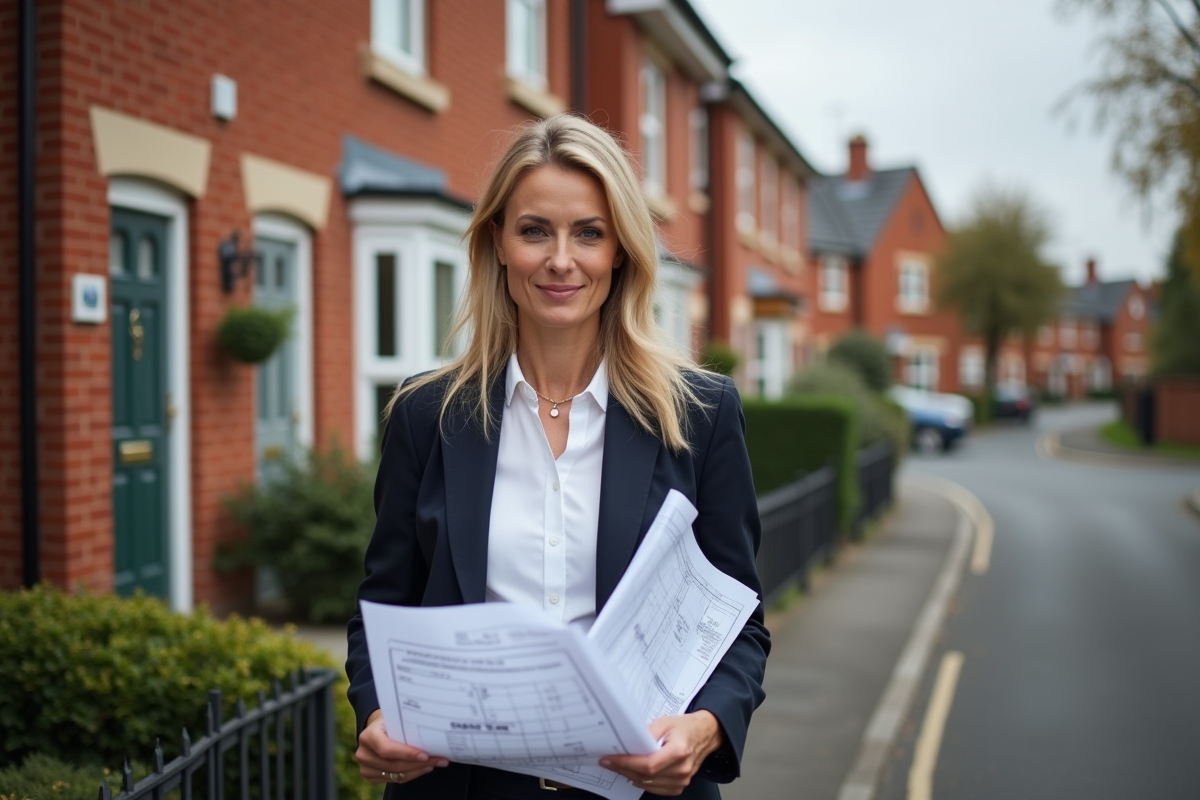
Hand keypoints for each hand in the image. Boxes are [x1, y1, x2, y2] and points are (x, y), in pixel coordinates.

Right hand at [355, 709, 449, 784]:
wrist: (378, 729)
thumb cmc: (390, 722)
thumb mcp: (396, 718)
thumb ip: (408, 725)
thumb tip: (433, 730)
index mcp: (368, 735)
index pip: (387, 749)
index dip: (407, 754)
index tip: (426, 755)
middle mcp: (364, 753)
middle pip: (393, 765)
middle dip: (419, 764)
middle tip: (439, 760)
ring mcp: (366, 767)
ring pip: (396, 775)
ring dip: (418, 770)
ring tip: (434, 763)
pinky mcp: (371, 776)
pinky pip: (394, 780)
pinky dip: (411, 775)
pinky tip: (423, 768)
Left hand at [600, 710, 723, 795]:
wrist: (704, 734)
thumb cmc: (685, 727)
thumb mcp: (664, 722)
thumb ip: (647, 732)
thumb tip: (628, 742)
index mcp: (679, 751)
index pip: (648, 764)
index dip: (626, 764)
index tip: (610, 759)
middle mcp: (682, 769)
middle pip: (645, 776)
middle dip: (623, 769)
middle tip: (609, 761)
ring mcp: (682, 780)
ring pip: (648, 784)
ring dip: (630, 776)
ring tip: (618, 766)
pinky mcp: (680, 785)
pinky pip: (657, 789)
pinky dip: (643, 783)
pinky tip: (634, 774)